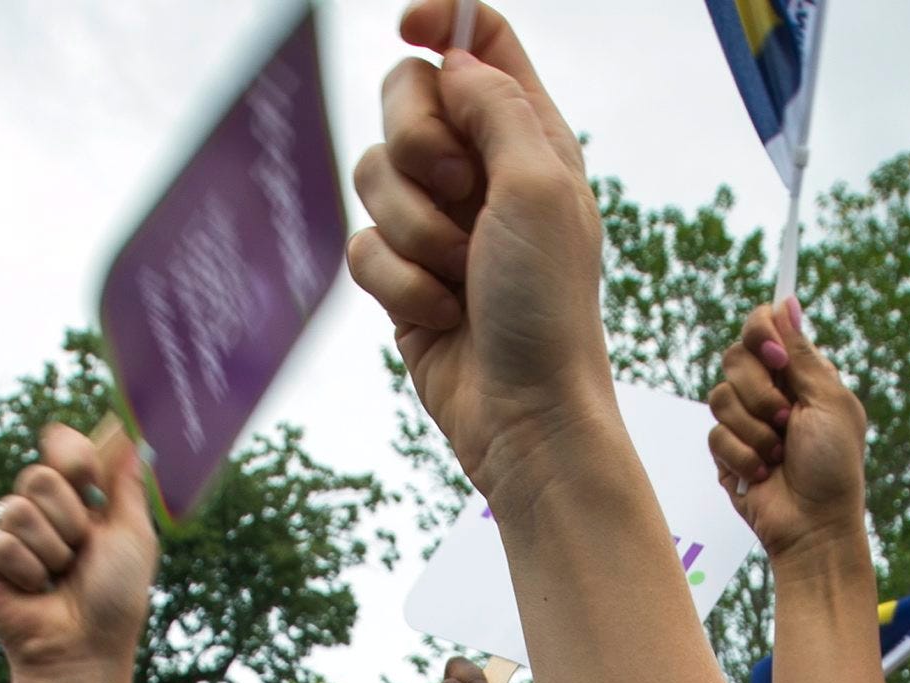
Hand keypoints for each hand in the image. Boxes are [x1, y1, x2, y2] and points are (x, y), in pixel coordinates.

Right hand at [0, 422, 157, 681]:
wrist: (84, 648)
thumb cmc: (116, 599)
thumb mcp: (134, 536)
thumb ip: (127, 485)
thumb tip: (132, 435)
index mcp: (79, 498)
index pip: (62, 446)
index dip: (71, 453)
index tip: (88, 476)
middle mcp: (43, 510)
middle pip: (40, 474)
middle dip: (68, 518)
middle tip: (80, 552)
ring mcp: (12, 532)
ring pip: (17, 507)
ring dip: (49, 550)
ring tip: (57, 577)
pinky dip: (25, 570)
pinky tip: (33, 590)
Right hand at [349, 5, 617, 499]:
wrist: (525, 416)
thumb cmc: (548, 306)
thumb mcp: (539, 187)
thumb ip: (496, 107)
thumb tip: (451, 59)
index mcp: (530, 135)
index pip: (478, 41)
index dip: (440, 19)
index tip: (407, 24)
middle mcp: (481, 170)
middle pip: (405, 96)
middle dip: (416, 141)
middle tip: (457, 188)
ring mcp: (438, 222)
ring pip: (372, 174)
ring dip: (412, 230)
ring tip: (459, 276)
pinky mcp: (402, 276)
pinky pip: (361, 247)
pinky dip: (397, 283)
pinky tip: (441, 315)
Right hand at [708, 299, 871, 564]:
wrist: (813, 525)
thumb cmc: (833, 467)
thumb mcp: (829, 402)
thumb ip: (802, 354)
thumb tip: (786, 302)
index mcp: (798, 372)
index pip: (762, 326)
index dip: (760, 334)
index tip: (775, 357)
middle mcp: (769, 390)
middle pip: (733, 357)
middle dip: (759, 392)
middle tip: (786, 419)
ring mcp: (745, 420)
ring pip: (719, 397)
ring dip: (754, 431)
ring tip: (779, 454)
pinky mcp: (727, 451)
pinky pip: (715, 435)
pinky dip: (744, 457)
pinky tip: (765, 473)